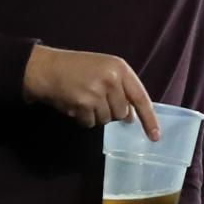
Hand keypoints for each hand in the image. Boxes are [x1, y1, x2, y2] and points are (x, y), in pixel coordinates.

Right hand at [22, 44, 158, 132]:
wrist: (47, 68)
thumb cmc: (78, 68)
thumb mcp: (105, 70)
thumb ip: (122, 89)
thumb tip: (132, 117)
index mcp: (120, 68)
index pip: (140, 97)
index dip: (149, 118)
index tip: (155, 136)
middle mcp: (111, 79)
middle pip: (122, 113)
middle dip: (111, 112)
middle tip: (96, 98)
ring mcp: (96, 92)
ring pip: (106, 120)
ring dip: (95, 115)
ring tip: (84, 99)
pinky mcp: (82, 104)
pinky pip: (90, 124)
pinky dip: (83, 119)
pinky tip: (75, 105)